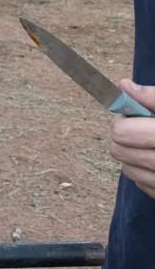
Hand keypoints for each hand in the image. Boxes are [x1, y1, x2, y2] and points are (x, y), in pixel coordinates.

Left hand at [109, 79, 154, 197]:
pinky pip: (140, 183)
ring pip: (126, 168)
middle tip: (143, 127)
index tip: (133, 115)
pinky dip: (145, 171)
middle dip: (126, 136)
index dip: (123, 121)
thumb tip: (123, 86)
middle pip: (118, 150)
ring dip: (135, 154)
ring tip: (154, 144)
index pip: (122, 133)